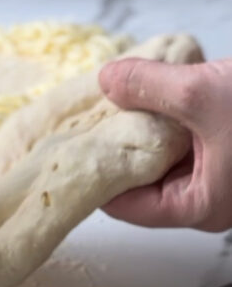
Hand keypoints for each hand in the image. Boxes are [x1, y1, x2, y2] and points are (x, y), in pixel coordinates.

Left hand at [99, 56, 231, 231]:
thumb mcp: (202, 94)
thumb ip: (149, 86)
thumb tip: (106, 81)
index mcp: (199, 205)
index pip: (125, 205)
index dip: (95, 175)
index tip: (70, 146)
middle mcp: (206, 196)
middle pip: (140, 180)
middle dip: (114, 147)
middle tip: (84, 118)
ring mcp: (216, 173)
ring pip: (159, 156)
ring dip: (139, 128)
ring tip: (108, 100)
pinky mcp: (223, 147)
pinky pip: (180, 138)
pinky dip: (163, 117)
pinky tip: (145, 90)